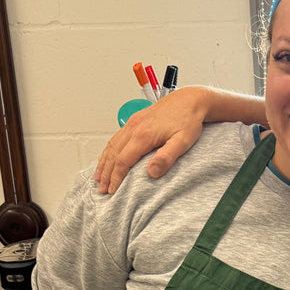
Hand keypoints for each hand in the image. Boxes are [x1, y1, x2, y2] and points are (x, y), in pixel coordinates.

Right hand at [93, 87, 212, 193]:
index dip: (116, 178)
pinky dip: (108, 150)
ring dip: (104, 163)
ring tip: (98, 177)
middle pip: (113, 154)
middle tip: (102, 189)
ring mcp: (133, 122)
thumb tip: (151, 172)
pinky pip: (116, 137)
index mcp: (143, 134)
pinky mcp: (135, 120)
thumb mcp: (183, 141)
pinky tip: (106, 157)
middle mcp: (134, 127)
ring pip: (111, 145)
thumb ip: (167, 157)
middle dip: (106, 174)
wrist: (191, 99)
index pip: (123, 161)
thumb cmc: (188, 119)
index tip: (113, 190)